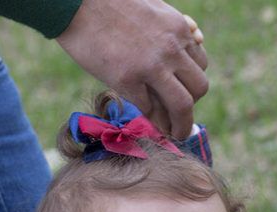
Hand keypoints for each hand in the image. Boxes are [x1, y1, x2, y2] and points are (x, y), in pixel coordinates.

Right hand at [57, 0, 208, 138]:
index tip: (182, 94)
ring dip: (180, 125)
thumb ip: (169, 30)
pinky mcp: (127, 79)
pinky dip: (151, 121)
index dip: (192, 83)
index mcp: (178, 29)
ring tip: (174, 134)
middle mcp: (171, 48)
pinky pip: (149, 110)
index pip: (201, 65)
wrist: (76, 1)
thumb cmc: (108, 4)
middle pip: (199, 89)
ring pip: (182, 105)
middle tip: (181, 118)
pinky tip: (147, 123)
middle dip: (192, 107)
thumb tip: (192, 40)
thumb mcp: (152, 8)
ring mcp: (151, 66)